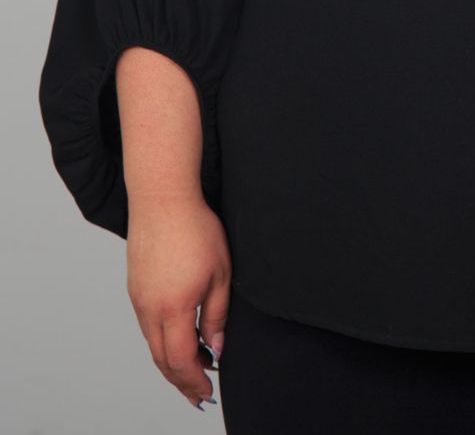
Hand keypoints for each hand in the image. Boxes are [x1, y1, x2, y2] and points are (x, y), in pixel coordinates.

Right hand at [125, 194, 231, 409]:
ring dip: (172, 362)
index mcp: (174, 307)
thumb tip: (217, 349)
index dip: (195, 381)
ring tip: (196, 369)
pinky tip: (179, 339)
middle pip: (162, 360)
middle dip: (182, 381)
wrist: (162, 199)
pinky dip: (162, 342)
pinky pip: (147, 326)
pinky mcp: (135, 289)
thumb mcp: (220, 273)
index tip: (208, 392)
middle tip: (200, 394)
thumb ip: (217, 316)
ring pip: (152, 345)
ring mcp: (139, 299)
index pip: (181, 360)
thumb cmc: (196, 229)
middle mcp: (150, 309)